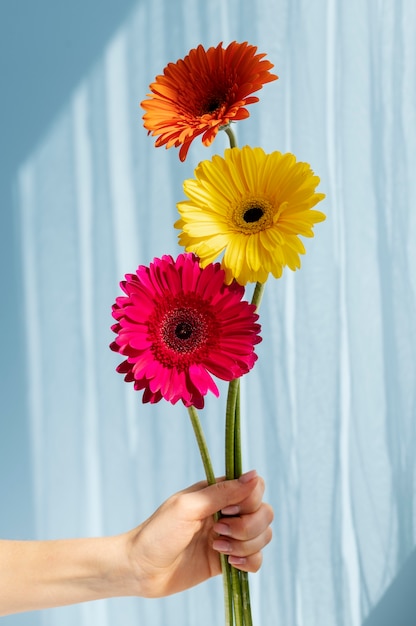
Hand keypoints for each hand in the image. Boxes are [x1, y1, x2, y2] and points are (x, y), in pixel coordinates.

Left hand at [125, 470, 272, 597]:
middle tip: (218, 532)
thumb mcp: (188, 506)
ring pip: (263, 536)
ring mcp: (230, 537)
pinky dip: (250, 562)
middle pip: (264, 513)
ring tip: (218, 549)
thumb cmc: (158, 532)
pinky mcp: (229, 560)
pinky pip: (257, 559)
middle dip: (248, 527)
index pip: (255, 487)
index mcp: (218, 493)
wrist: (141, 569)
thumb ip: (223, 492)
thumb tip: (254, 475)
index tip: (226, 511)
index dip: (250, 501)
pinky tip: (229, 563)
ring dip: (246, 545)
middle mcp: (228, 512)